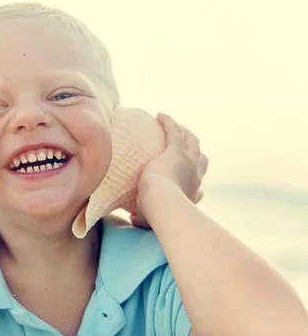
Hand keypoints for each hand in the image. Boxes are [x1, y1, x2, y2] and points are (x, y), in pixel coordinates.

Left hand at [129, 113, 208, 228]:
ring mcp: (188, 162)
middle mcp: (195, 178)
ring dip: (186, 133)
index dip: (196, 185)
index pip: (197, 189)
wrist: (162, 204)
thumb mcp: (149, 218)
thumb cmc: (155, 216)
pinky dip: (169, 122)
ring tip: (176, 127)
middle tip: (185, 147)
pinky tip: (159, 115)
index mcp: (190, 196)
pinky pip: (175, 132)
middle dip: (196, 154)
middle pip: (202, 161)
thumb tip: (133, 220)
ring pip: (192, 142)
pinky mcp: (176, 152)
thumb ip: (141, 219)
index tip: (191, 185)